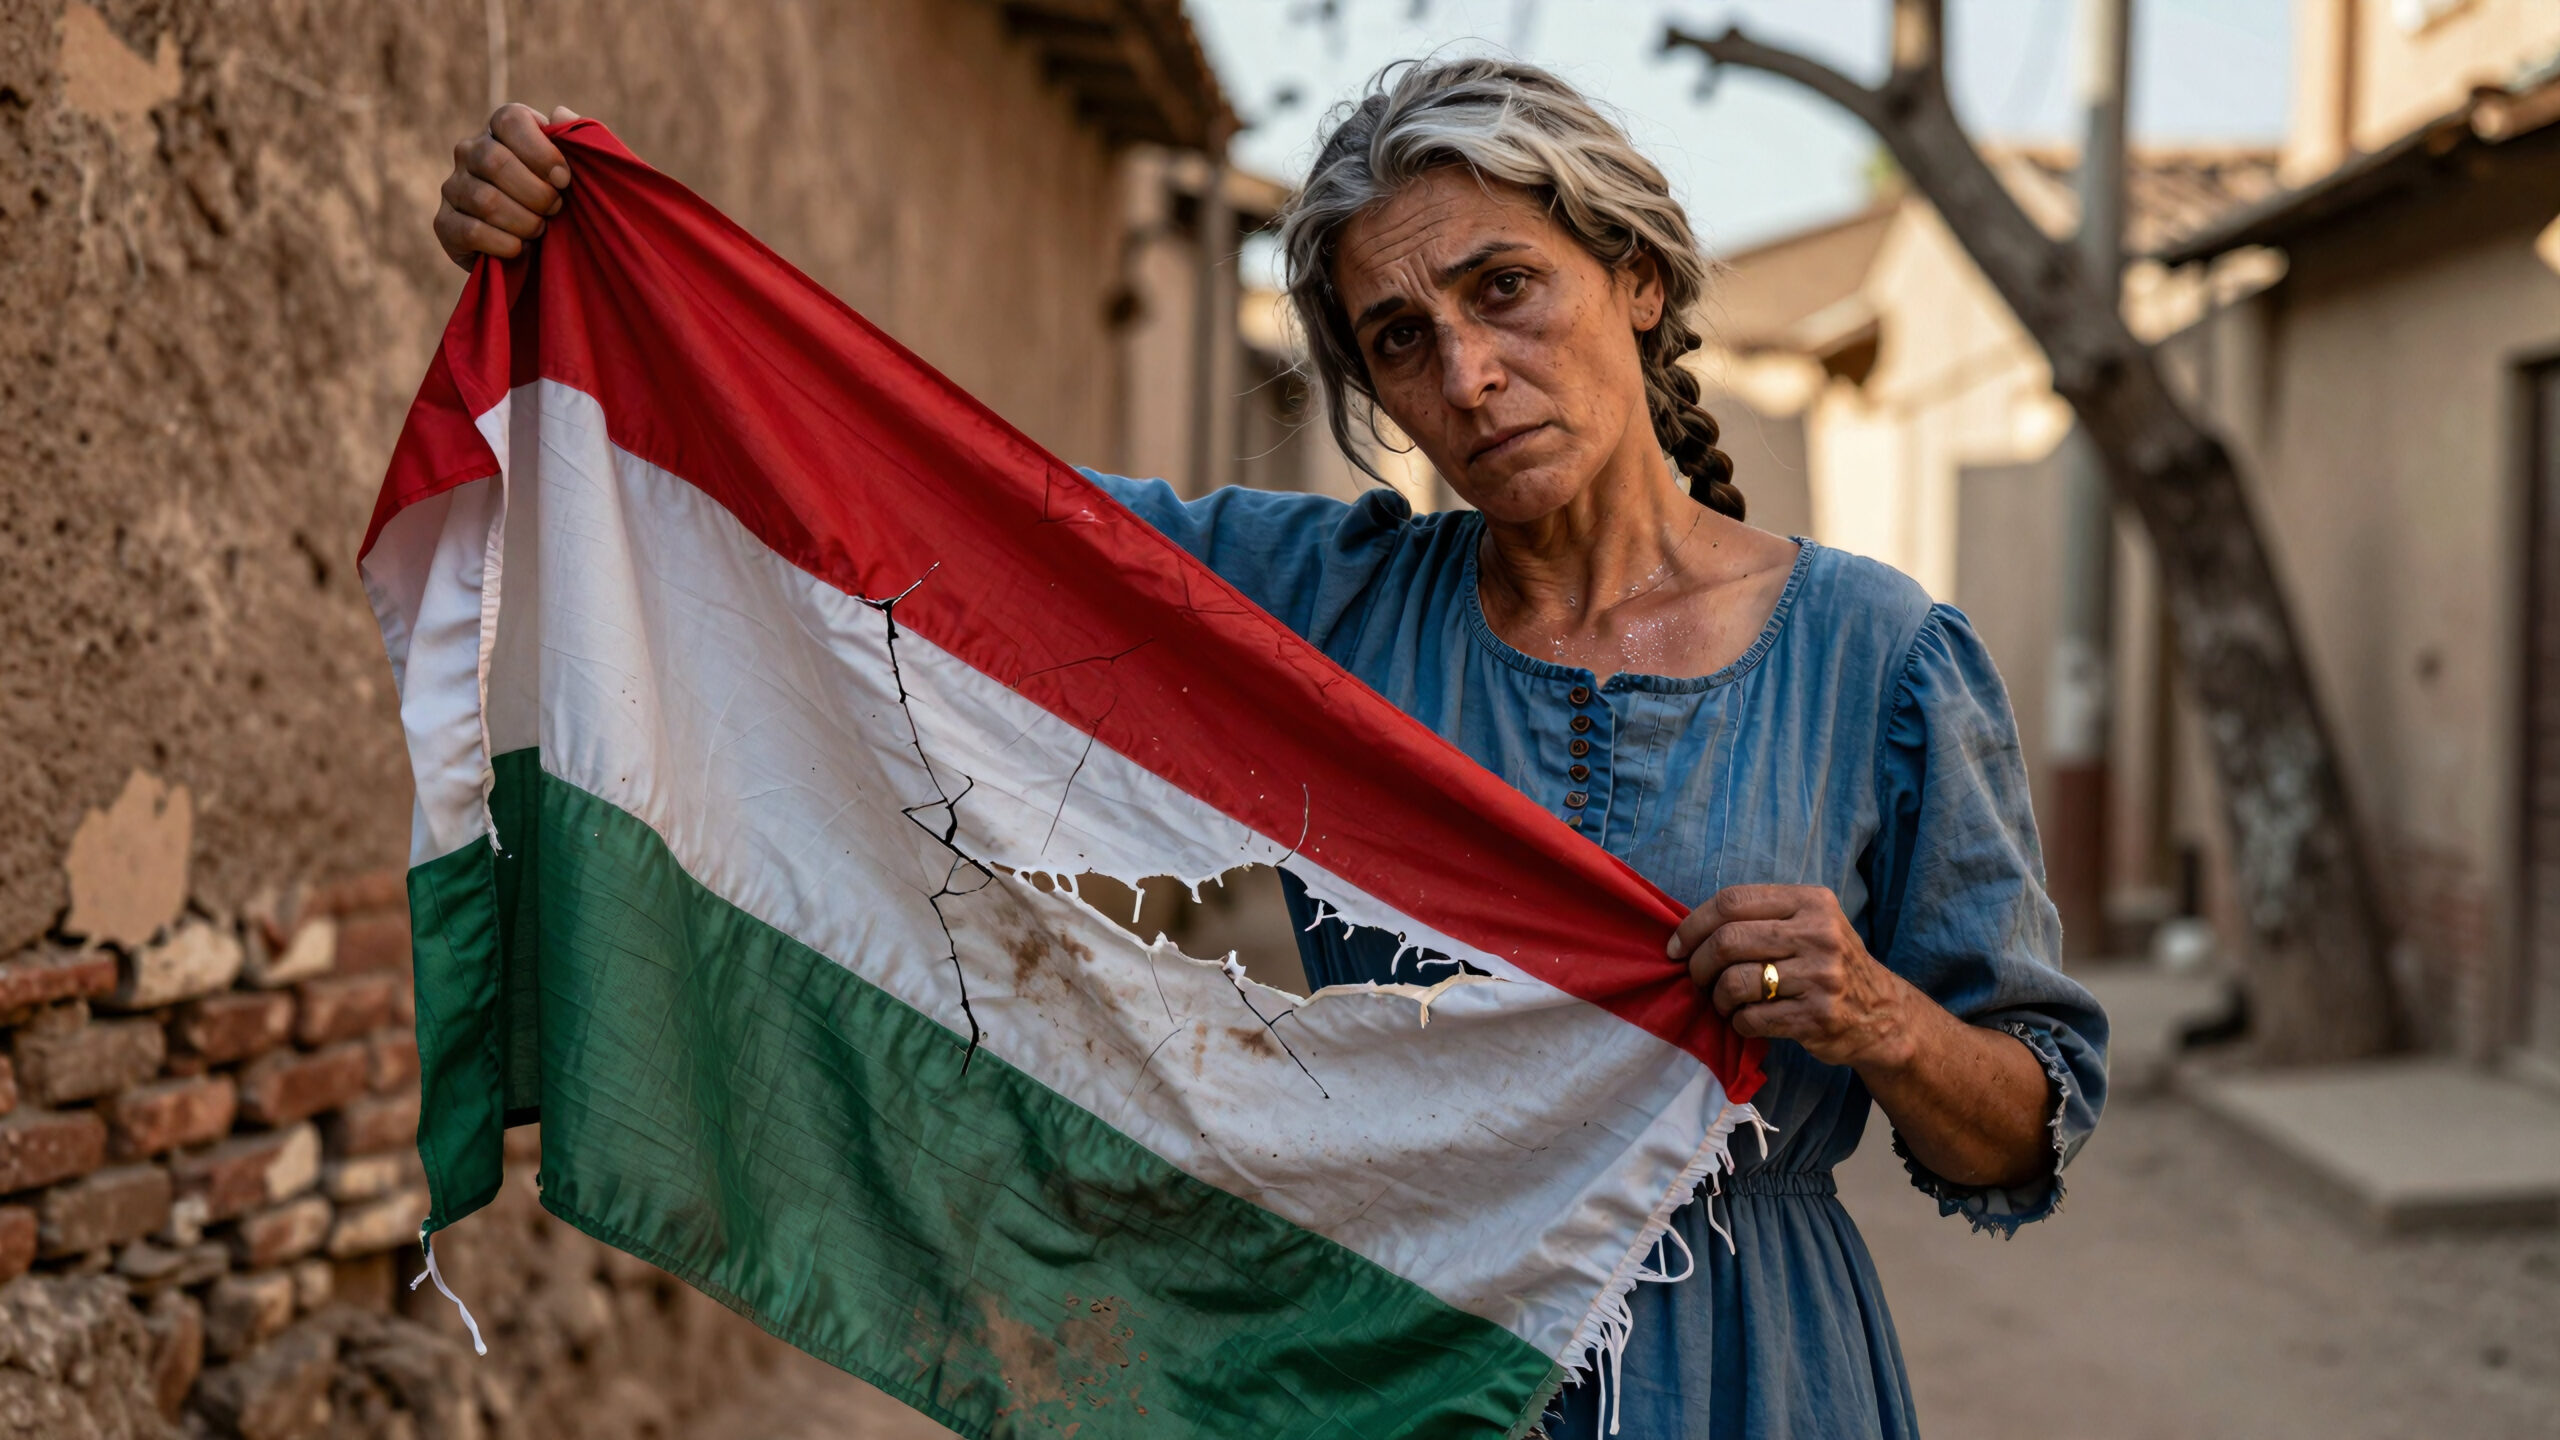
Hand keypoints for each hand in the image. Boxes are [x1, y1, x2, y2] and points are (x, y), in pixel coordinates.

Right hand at [434, 103, 581, 269]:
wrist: (537, 249)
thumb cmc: (560, 198)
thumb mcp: (575, 169)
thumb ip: (575, 139)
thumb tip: (560, 114)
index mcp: (500, 129)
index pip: (511, 121)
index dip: (542, 152)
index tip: (564, 180)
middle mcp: (469, 151)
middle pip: (495, 161)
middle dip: (537, 193)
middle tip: (555, 209)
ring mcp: (453, 186)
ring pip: (485, 200)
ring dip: (524, 222)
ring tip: (539, 229)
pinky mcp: (445, 223)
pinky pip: (471, 232)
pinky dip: (505, 244)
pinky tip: (519, 248)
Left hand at [1668, 884, 1919, 1071]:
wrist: (1881, 1013)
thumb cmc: (1828, 963)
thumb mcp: (1809, 923)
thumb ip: (1761, 916)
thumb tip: (1688, 929)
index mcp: (1811, 901)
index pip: (1732, 901)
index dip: (1693, 924)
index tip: (1677, 946)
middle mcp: (1819, 934)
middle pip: (1728, 941)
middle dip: (1699, 965)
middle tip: (1697, 979)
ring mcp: (1821, 976)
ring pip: (1735, 982)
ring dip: (1717, 998)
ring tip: (1724, 1003)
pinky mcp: (1817, 1017)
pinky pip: (1752, 1018)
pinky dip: (1738, 1022)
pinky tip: (1747, 1020)